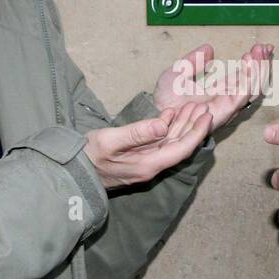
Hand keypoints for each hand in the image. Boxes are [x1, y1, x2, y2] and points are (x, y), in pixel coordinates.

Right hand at [83, 103, 212, 188]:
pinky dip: (167, 128)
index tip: (207, 115)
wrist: (71, 173)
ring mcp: (144, 164)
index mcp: (147, 164)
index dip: (196, 132)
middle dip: (193, 126)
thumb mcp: (110, 141)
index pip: (181, 148)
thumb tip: (164, 124)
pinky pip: (158, 143)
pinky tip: (170, 115)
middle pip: (179, 145)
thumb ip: (138, 133)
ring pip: (170, 143)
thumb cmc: (87, 156)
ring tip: (192, 106)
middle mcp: (150, 166)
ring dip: (182, 125)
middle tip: (203, 105)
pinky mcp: (138, 159)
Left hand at [153, 42, 273, 133]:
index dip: (254, 62)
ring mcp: (226, 106)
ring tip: (257, 53)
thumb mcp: (179, 71)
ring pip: (251, 89)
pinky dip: (248, 82)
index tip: (261, 47)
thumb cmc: (166, 98)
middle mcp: (227, 99)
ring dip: (257, 70)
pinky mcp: (222, 112)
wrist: (156, 113)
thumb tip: (208, 48)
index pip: (244, 75)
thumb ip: (194, 60)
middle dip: (261, 64)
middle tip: (263, 47)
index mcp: (220, 90)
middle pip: (253, 82)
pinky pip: (240, 97)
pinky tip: (250, 68)